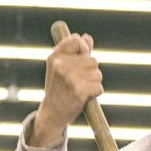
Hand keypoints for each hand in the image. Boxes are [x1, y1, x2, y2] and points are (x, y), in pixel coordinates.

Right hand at [30, 26, 103, 149]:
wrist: (52, 113)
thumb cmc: (59, 89)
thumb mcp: (61, 67)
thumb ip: (76, 52)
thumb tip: (87, 37)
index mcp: (55, 56)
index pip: (77, 40)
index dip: (84, 48)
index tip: (82, 57)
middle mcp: (61, 65)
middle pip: (92, 60)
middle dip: (91, 71)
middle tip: (79, 81)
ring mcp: (70, 78)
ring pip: (97, 73)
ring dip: (94, 83)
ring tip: (81, 89)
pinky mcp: (78, 91)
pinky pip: (99, 87)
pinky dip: (95, 93)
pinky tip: (85, 96)